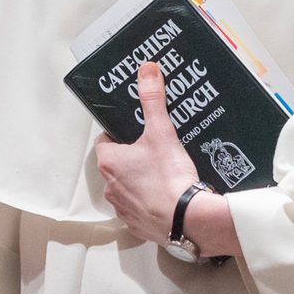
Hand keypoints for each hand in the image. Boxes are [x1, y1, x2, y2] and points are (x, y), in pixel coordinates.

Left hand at [94, 62, 239, 260]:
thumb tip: (146, 71)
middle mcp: (110, 186)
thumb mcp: (161, 131)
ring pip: (126, 186)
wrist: (187, 220)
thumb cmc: (169, 178)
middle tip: (153, 148)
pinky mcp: (137, 223)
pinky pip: (139, 207)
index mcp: (110, 162)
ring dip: (139, 179)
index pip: (105, 141)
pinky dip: (149, 200)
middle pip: (116, 163)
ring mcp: (122, 206)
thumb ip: (152, 99)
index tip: (134, 130)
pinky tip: (168, 194)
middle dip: (132, 156)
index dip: (118, 133)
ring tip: (163, 171)